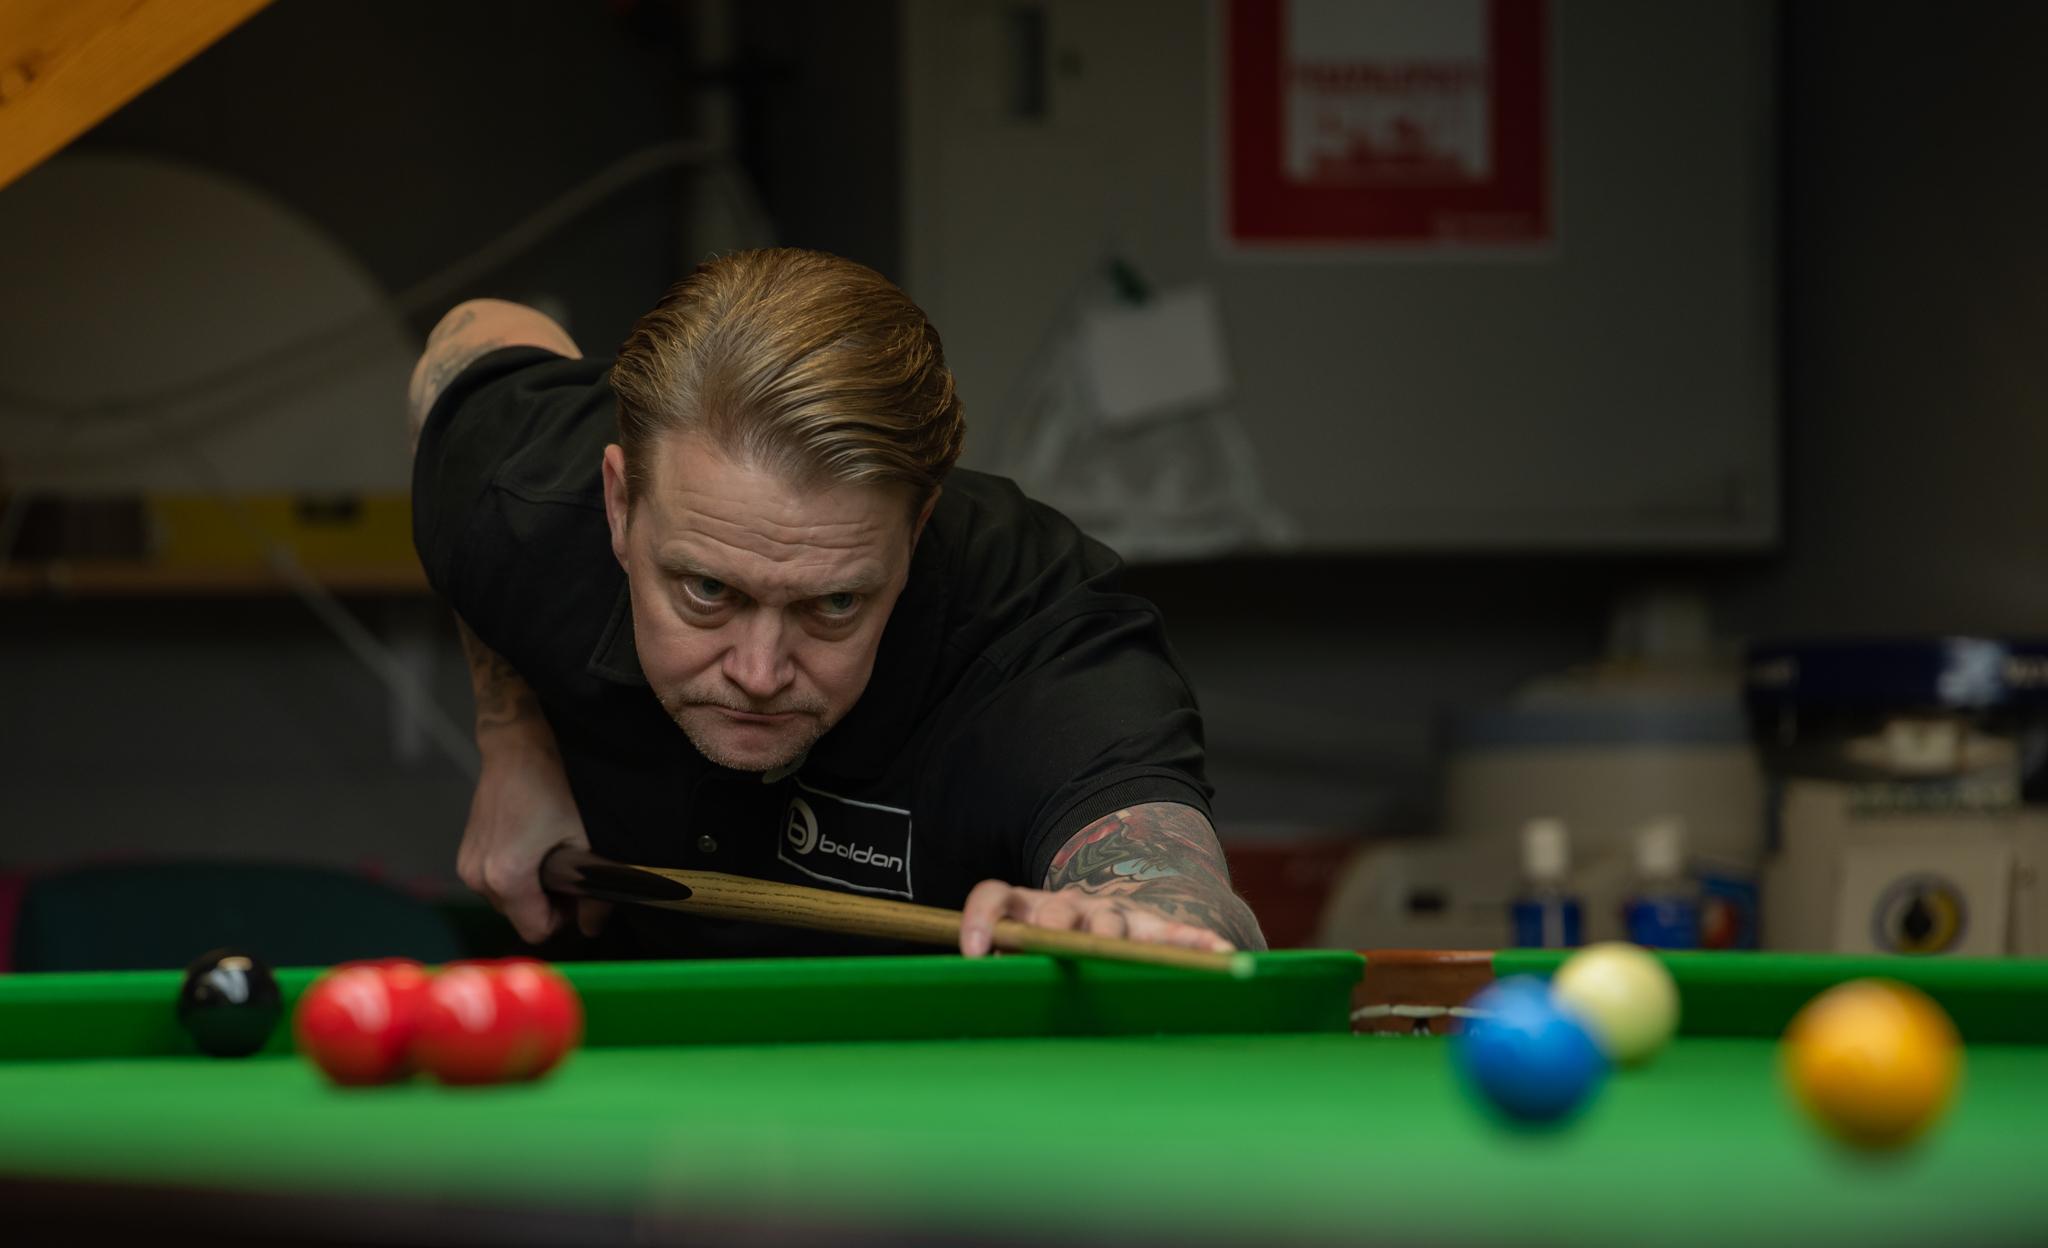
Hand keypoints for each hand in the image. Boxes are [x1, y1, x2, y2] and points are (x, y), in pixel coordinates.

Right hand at [456, 735, 610, 944]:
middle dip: (546, 904)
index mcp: (506, 877)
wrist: (516, 751)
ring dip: (530, 890)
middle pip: (520, 917)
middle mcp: (479, 877)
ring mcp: (468, 866)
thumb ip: (592, 891)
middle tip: (568, 870)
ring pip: (507, 902)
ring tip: (550, 856)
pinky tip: (531, 847)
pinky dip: (514, 876)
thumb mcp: (582, 841)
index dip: (563, 918)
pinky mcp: (466, 854)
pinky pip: (494, 883)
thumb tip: (593, 929)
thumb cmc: (552, 789)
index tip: (576, 893)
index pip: (536, 931)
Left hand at [957, 880, 1235, 957]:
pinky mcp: (1149, 926)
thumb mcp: (1019, 949)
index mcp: (1027, 908)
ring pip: (1109, 920)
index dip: (979, 918)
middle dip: (1051, 926)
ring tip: (1120, 951)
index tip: (973, 950)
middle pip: (1057, 910)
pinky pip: (1172, 932)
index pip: (996, 896)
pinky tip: (1217, 953)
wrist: (1103, 921)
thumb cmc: (1050, 951)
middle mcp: (1068, 905)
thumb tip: (973, 984)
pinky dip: (1192, 942)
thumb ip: (999, 960)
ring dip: (1112, 935)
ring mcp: (1111, 913)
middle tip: (1048, 941)